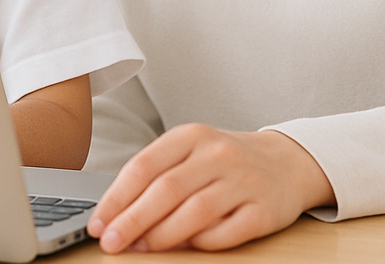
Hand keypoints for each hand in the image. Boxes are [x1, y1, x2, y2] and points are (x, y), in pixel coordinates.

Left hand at [86, 125, 334, 251]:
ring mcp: (242, 180)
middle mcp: (217, 154)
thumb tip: (118, 212)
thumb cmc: (225, 161)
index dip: (117, 197)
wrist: (285, 162)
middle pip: (166, 189)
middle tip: (111, 242)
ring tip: (140, 248)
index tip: (98, 222)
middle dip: (132, 220)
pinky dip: (202, 243)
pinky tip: (185, 248)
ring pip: (195, 211)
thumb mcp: (190, 152)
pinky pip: (227, 232)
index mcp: (191, 135)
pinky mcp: (264, 210)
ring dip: (162, 235)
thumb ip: (158, 175)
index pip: (145, 165)